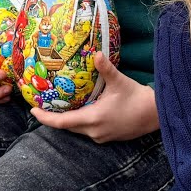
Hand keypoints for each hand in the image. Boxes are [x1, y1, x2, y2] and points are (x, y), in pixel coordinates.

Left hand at [30, 51, 157, 143]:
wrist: (156, 114)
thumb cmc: (137, 98)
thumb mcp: (119, 81)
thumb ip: (105, 68)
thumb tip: (96, 53)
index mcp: (93, 119)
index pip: (62, 122)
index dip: (45, 118)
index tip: (33, 110)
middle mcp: (94, 131)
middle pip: (68, 127)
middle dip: (55, 118)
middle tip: (44, 105)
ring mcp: (102, 136)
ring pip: (78, 130)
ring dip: (69, 120)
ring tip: (60, 106)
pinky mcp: (109, 137)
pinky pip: (88, 131)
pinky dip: (81, 122)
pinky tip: (82, 110)